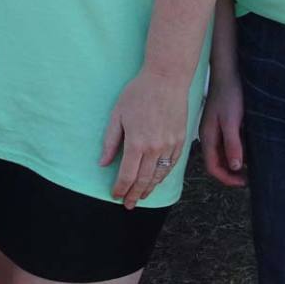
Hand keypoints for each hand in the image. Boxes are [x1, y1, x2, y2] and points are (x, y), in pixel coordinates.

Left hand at [99, 68, 188, 209]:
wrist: (167, 78)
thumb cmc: (139, 93)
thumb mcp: (117, 115)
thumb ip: (110, 141)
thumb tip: (103, 163)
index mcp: (137, 143)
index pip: (127, 175)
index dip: (120, 189)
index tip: (115, 196)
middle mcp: (155, 148)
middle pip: (143, 180)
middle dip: (134, 195)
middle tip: (128, 205)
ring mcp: (170, 145)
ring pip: (159, 175)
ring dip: (149, 189)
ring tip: (141, 196)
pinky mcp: (181, 140)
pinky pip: (172, 165)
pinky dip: (163, 176)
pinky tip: (156, 180)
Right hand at [199, 70, 246, 186]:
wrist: (230, 70)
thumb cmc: (229, 93)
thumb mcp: (232, 121)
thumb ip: (232, 144)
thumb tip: (235, 167)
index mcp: (208, 137)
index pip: (213, 167)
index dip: (227, 179)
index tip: (244, 182)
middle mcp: (211, 135)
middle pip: (219, 162)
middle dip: (233, 172)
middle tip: (251, 176)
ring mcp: (217, 129)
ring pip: (226, 153)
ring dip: (238, 160)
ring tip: (255, 162)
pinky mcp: (226, 122)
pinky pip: (231, 141)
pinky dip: (241, 148)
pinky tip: (253, 146)